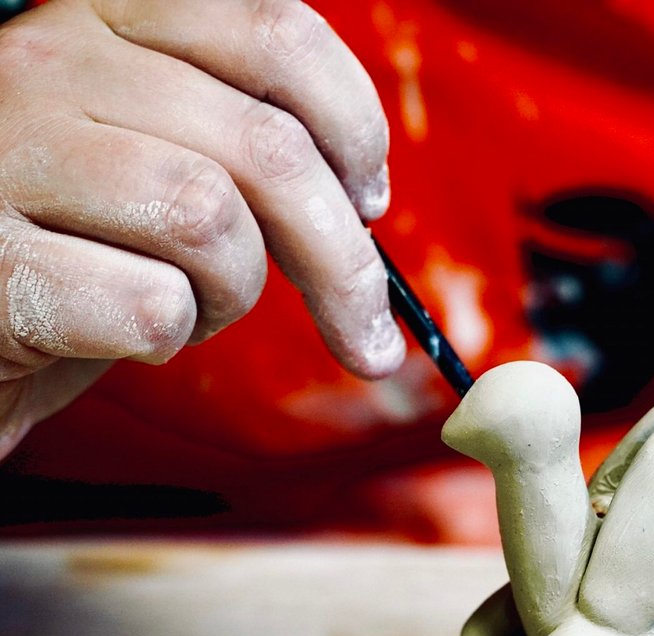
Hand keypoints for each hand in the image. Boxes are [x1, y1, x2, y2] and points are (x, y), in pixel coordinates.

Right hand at [0, 0, 397, 454]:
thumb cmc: (73, 236)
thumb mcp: (155, 148)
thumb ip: (243, 136)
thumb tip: (364, 200)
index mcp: (104, 17)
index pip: (275, 32)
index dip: (353, 127)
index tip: (368, 201)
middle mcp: (49, 63)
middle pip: (270, 149)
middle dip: (344, 260)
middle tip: (360, 324)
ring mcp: (8, 154)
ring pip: (210, 220)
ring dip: (234, 292)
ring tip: (194, 304)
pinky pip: (151, 304)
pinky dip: (169, 336)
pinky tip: (130, 330)